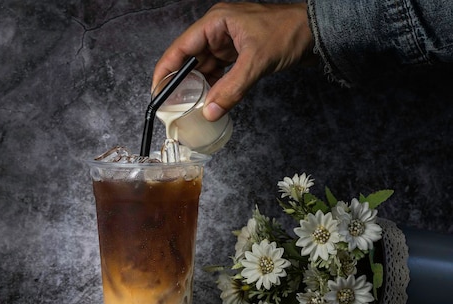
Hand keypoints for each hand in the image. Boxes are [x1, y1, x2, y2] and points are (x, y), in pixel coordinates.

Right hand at [152, 2, 313, 120]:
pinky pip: (218, 73)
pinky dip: (214, 88)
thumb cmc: (289, 33)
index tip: (156, 91)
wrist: (318, 32)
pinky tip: (209, 102)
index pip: (181, 48)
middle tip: (171, 106)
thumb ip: (231, 89)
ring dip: (198, 88)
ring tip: (189, 109)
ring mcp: (228, 43)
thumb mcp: (256, 62)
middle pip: (189, 59)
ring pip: (204, 68)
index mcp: (216, 22)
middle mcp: (218, 31)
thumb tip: (210, 112)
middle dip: (181, 83)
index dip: (165, 70)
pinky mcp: (238, 54)